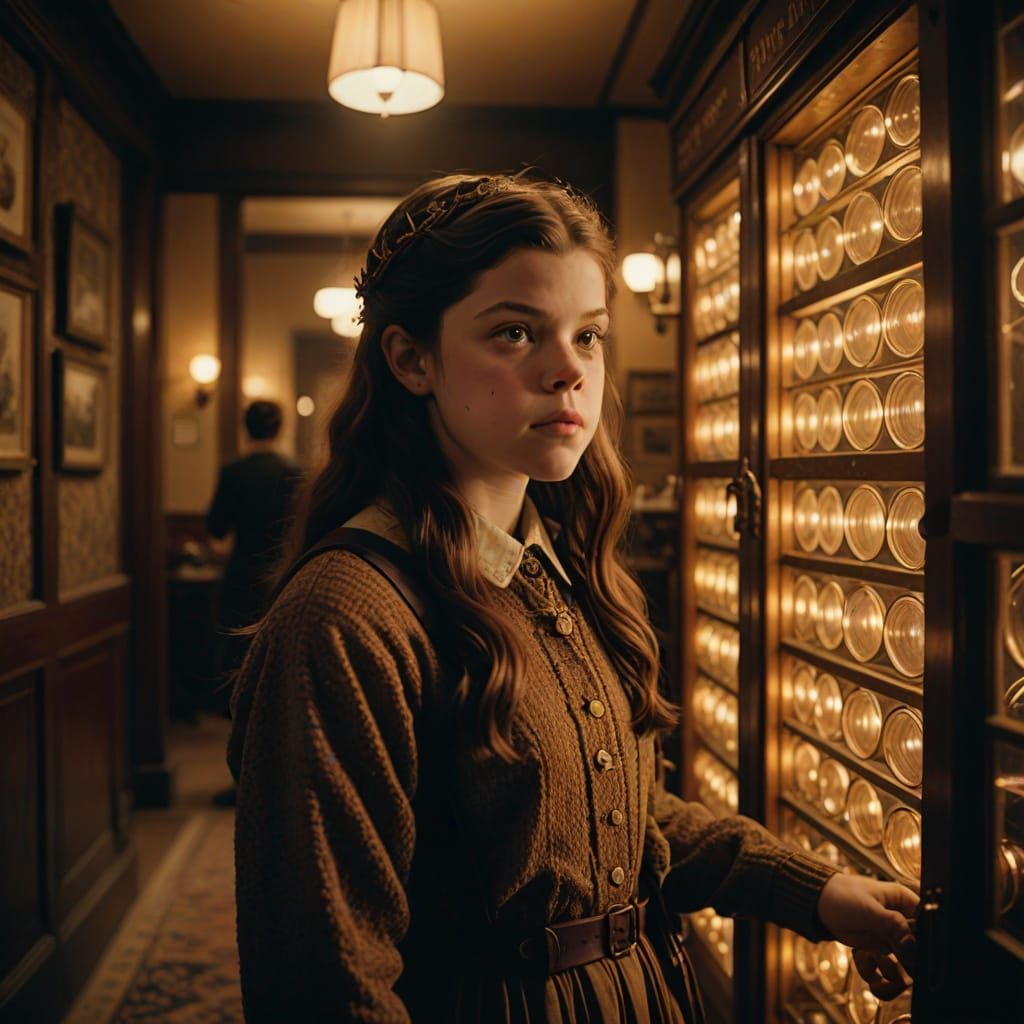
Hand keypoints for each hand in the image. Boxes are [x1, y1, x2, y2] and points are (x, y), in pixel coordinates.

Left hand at [816, 873, 917, 998]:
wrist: (818, 903)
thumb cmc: (843, 895)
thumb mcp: (868, 908)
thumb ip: (892, 925)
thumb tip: (913, 947)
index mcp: (906, 903)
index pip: (928, 930)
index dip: (924, 947)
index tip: (912, 957)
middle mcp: (902, 924)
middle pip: (919, 955)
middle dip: (906, 966)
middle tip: (892, 968)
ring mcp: (890, 940)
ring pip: (904, 969)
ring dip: (890, 973)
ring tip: (873, 962)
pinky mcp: (877, 951)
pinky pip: (883, 973)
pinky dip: (874, 975)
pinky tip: (866, 971)